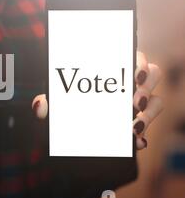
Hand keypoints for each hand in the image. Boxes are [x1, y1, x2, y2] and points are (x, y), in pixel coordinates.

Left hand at [31, 51, 162, 149]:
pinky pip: (150, 126)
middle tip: (135, 101)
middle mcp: (129, 82)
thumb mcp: (57, 104)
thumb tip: (39, 105)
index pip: (133, 55)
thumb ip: (47, 104)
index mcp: (112, 68)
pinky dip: (143, 135)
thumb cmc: (68, 107)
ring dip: (150, 112)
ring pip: (157, 100)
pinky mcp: (140, 122)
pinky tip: (135, 142)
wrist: (73, 135)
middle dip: (146, 86)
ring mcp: (138, 102)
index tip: (134, 74)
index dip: (139, 62)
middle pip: (152, 74)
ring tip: (134, 125)